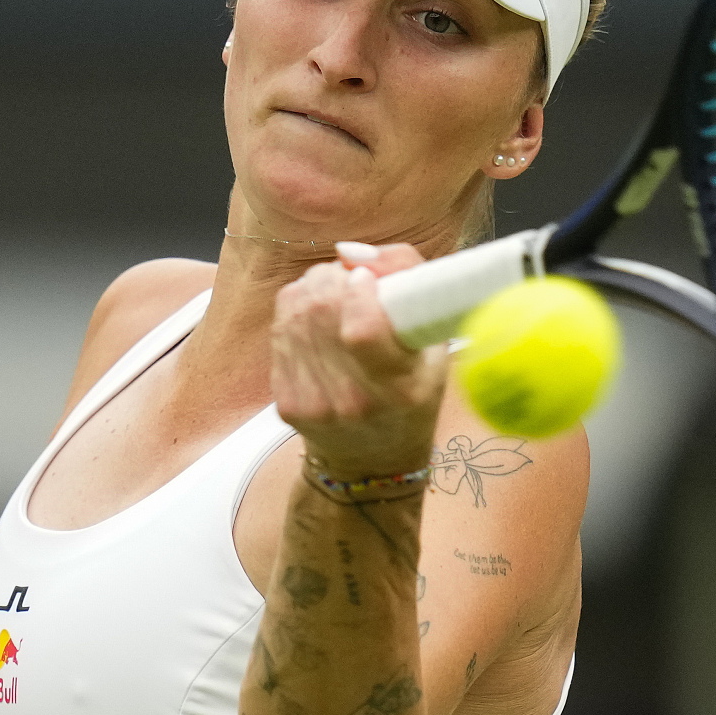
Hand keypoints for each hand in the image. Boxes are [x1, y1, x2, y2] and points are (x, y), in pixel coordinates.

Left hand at [271, 243, 447, 475]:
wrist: (370, 460)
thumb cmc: (412, 396)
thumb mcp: (436, 346)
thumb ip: (410, 283)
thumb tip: (352, 254)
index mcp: (398, 389)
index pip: (360, 330)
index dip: (359, 290)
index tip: (368, 278)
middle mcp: (351, 400)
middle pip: (319, 310)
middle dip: (333, 278)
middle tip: (351, 280)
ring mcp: (312, 403)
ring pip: (294, 312)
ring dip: (313, 289)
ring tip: (335, 296)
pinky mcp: (284, 402)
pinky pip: (279, 330)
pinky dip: (295, 311)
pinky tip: (316, 320)